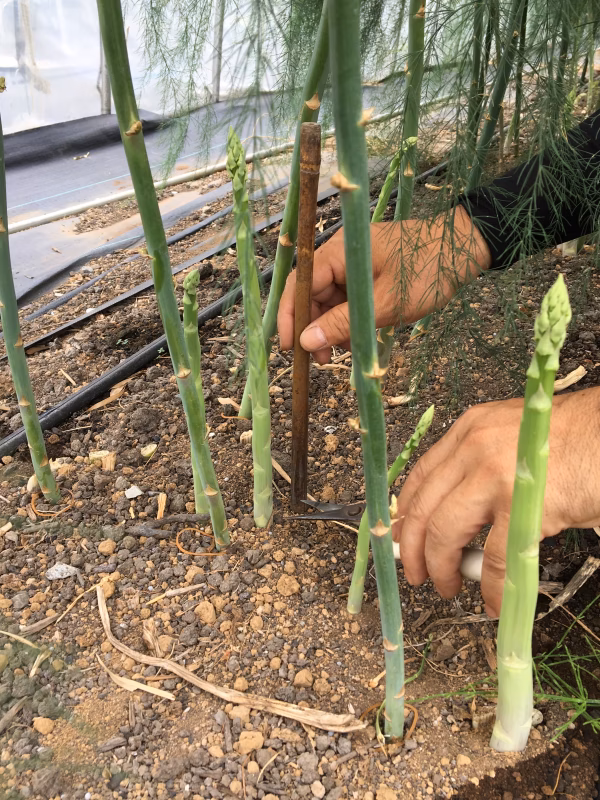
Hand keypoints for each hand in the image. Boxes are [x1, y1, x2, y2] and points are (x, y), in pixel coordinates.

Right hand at [277, 207, 490, 363]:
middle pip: (311, 293)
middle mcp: (341, 253)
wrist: (463, 250)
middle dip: (314, 327)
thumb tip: (306, 342)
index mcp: (339, 252)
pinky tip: (356, 339)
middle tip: (322, 360)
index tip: (290, 348)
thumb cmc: (426, 272)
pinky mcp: (367, 270)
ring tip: (341, 353)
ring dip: (332, 326)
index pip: (299, 285)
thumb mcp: (383, 305)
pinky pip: (347, 296)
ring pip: (329, 298)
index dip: (290, 317)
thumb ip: (342, 324)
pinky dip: (348, 318)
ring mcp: (354, 262)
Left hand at [393, 388, 599, 616]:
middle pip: (422, 508)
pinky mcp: (522, 507)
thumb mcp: (511, 439)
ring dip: (440, 568)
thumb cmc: (571, 442)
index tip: (401, 538)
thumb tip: (455, 513)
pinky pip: (494, 558)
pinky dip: (490, 586)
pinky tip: (493, 601)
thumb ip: (479, 465)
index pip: (420, 476)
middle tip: (415, 573)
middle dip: (412, 549)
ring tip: (447, 587)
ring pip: (444, 533)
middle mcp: (472, 449)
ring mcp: (494, 477)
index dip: (406, 514)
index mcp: (468, 431)